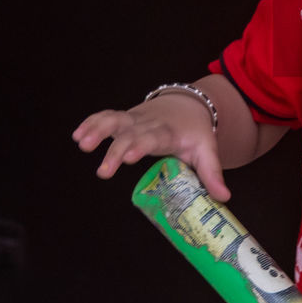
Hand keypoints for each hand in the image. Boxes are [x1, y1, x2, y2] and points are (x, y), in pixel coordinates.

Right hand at [72, 94, 229, 200]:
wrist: (189, 105)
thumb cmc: (194, 133)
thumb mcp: (206, 151)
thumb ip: (212, 174)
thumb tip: (224, 197)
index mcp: (168, 132)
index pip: (153, 138)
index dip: (141, 146)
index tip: (130, 157)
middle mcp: (148, 123)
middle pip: (129, 134)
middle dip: (115, 150)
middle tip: (104, 172)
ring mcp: (134, 119)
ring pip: (114, 120)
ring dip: (97, 129)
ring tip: (82, 144)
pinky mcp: (124, 118)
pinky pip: (106, 117)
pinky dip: (92, 123)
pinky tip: (77, 136)